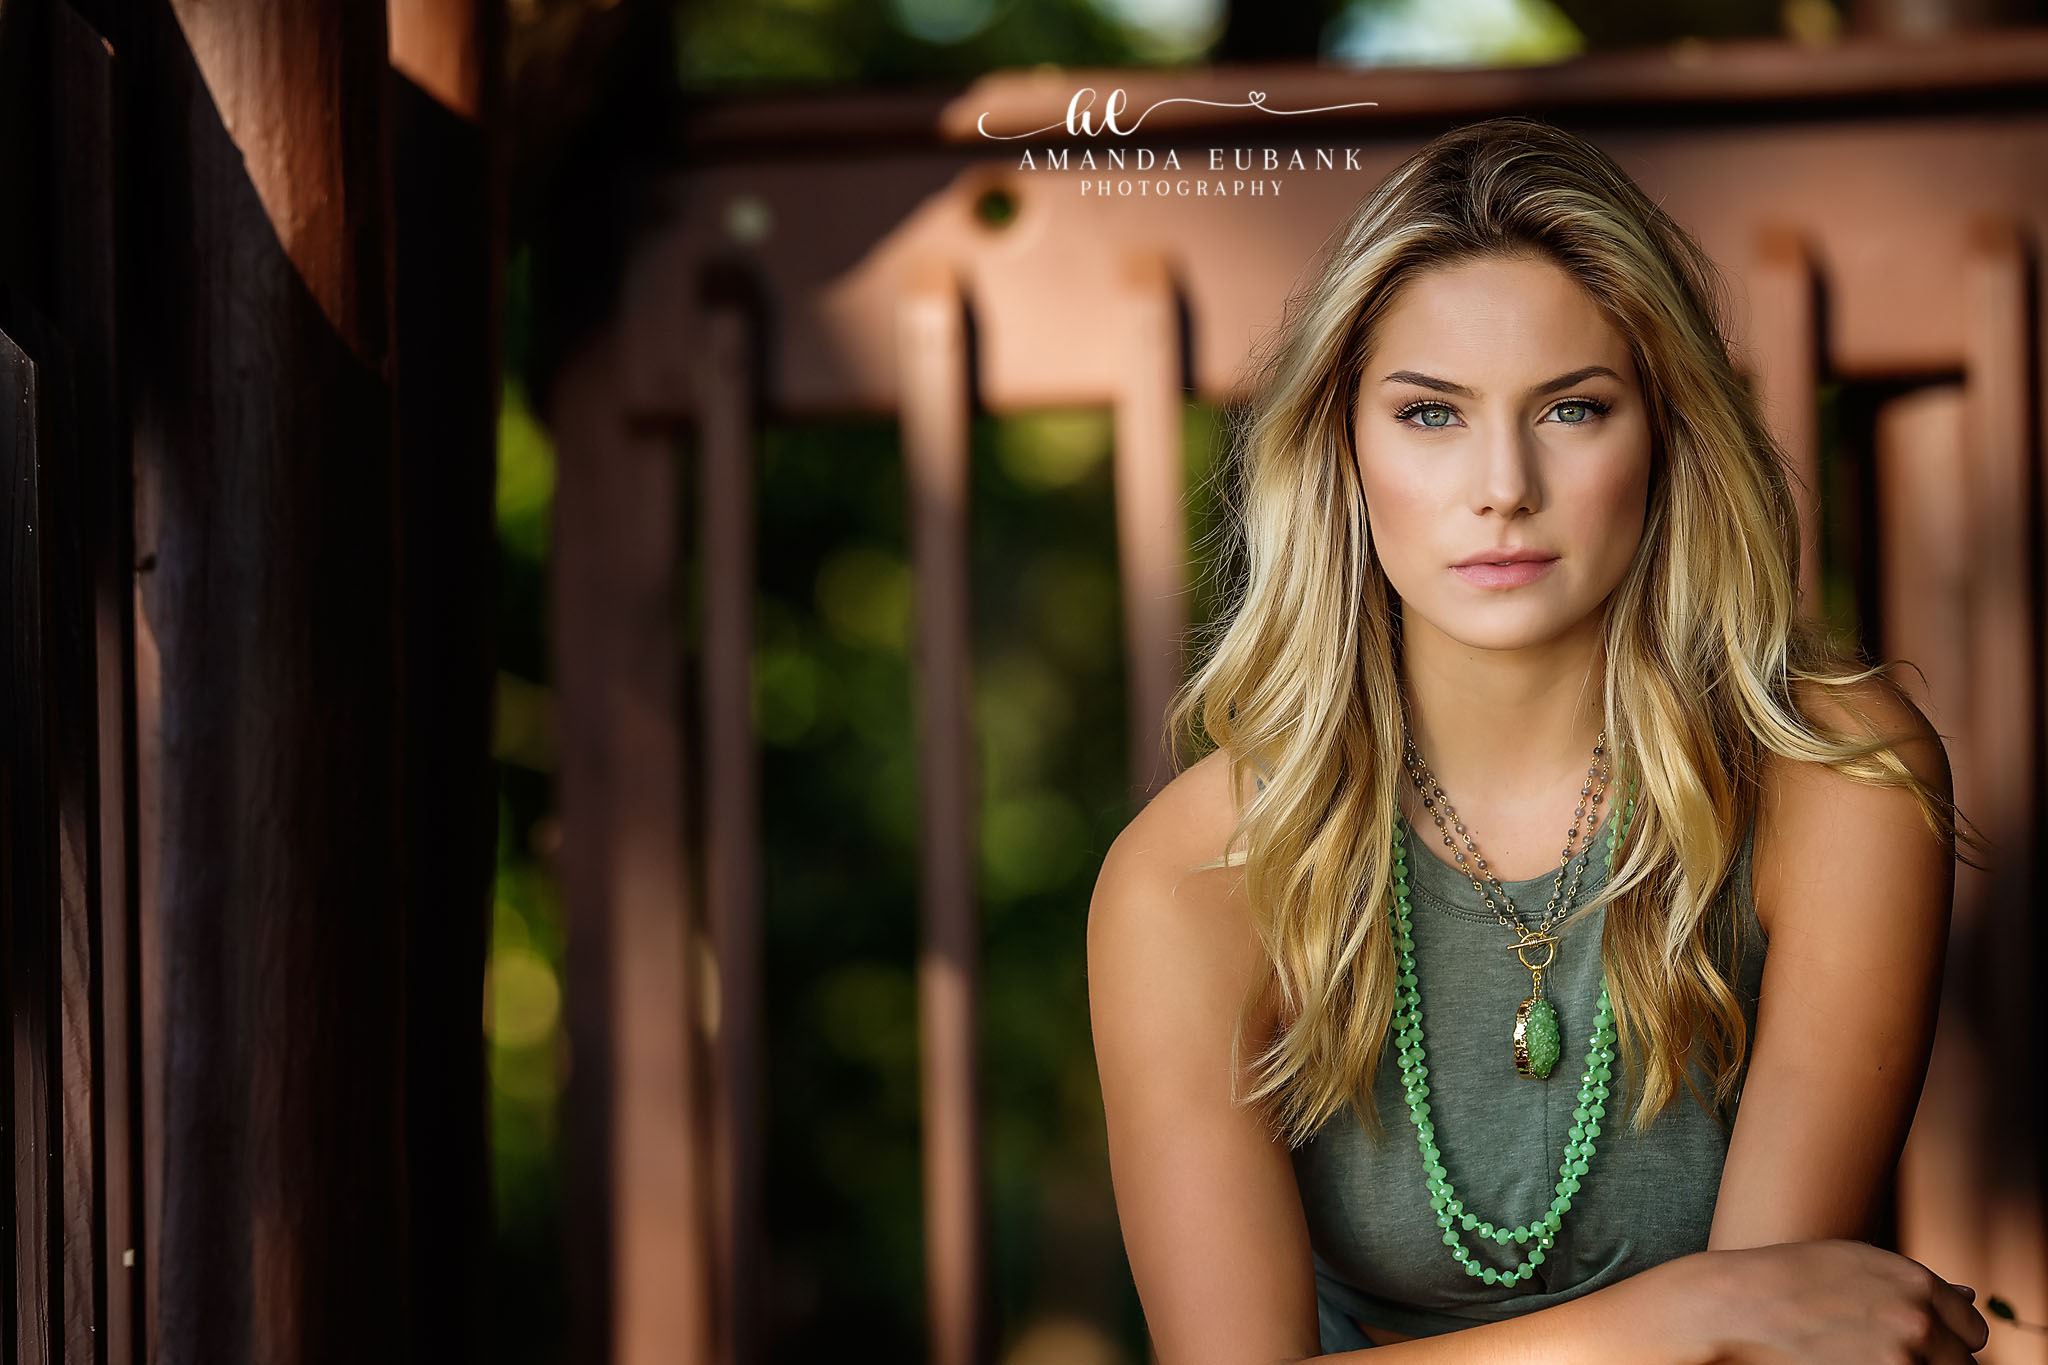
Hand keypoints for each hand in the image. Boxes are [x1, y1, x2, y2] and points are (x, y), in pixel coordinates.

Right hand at [1657, 1239, 1988, 1363]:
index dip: (1948, 1338)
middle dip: (1935, 1361)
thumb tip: (1970, 1297)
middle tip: (1884, 1353)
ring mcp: (1901, 1361)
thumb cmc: (1787, 1279)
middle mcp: (1919, 1321)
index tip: (1920, 1341)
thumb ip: (1914, 1284)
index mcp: (1917, 1283)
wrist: (1732, 1308)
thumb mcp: (1853, 1264)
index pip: (1972, 1330)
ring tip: (1859, 1357)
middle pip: (1964, 1364)